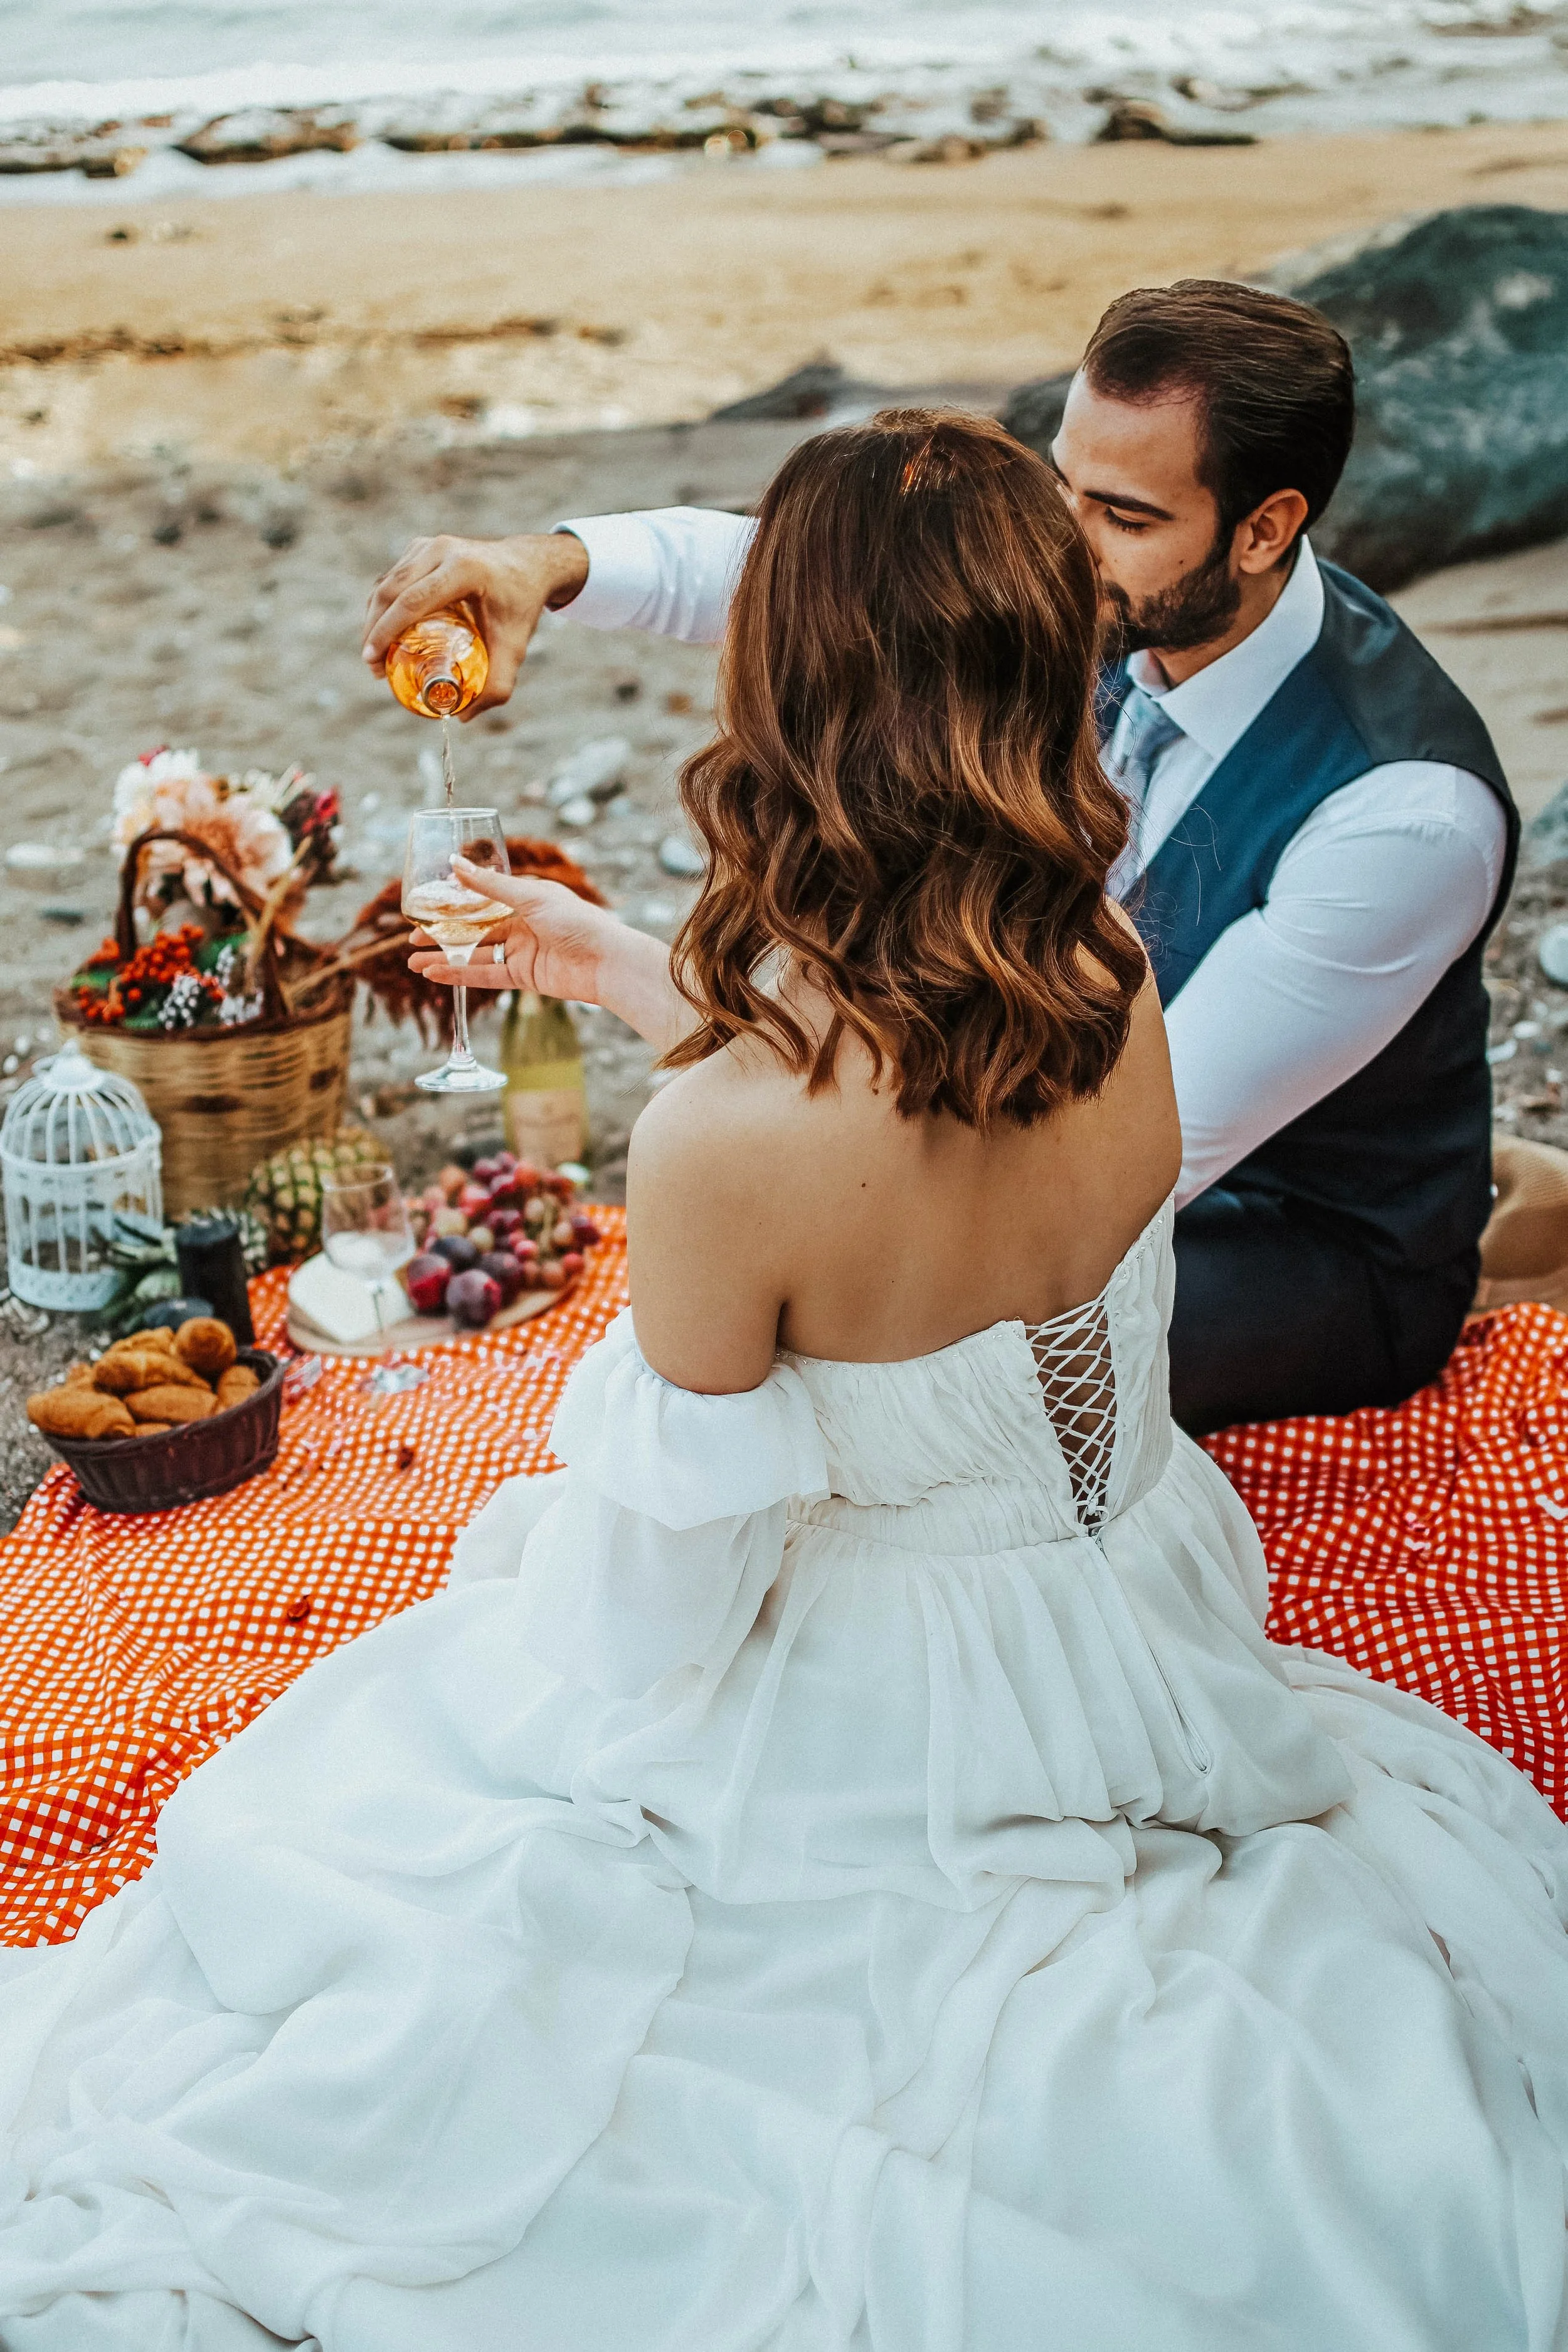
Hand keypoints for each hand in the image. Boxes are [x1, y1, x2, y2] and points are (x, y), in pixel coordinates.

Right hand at [362, 531, 588, 715]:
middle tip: (372, 666)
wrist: (528, 565)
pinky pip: (393, 577)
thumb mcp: (516, 647)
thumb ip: (497, 685)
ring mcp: (429, 545)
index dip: (385, 632)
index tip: (373, 660)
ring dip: (374, 618)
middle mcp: (441, 550)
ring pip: (387, 583)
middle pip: (391, 591)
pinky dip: (384, 605)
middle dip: (373, 630)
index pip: (412, 601)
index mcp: (463, 568)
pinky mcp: (422, 547)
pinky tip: (384, 632)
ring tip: (375, 654)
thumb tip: (462, 716)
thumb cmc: (520, 606)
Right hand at [409, 863, 617, 998]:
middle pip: (473, 932)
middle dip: (441, 937)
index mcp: (525, 900)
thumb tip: (453, 864)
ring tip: (413, 962)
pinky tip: (436, 974)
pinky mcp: (524, 978)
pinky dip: (461, 975)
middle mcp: (521, 925)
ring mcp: (521, 952)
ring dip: (444, 958)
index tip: (426, 908)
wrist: (607, 962)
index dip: (453, 906)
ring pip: (475, 956)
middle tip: (411, 941)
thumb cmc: (577, 922)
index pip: (481, 902)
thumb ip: (489, 885)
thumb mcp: (530, 897)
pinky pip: (486, 975)